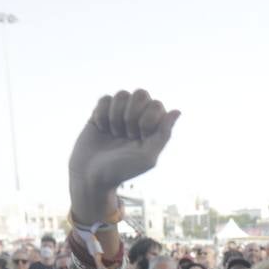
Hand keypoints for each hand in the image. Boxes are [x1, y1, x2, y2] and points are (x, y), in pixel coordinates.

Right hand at [69, 89, 180, 224]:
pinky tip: (101, 129)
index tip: (140, 138)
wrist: (91, 175)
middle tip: (126, 135)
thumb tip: (178, 111)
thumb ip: (164, 134)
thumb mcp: (148, 157)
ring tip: (114, 133)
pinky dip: (102, 114)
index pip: (156, 104)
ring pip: (122, 94)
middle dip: (132, 114)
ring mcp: (119, 113)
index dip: (147, 120)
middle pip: (141, 93)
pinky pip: (105, 98)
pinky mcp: (101, 112)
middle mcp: (138, 117)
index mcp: (153, 126)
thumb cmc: (122, 170)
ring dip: (116, 115)